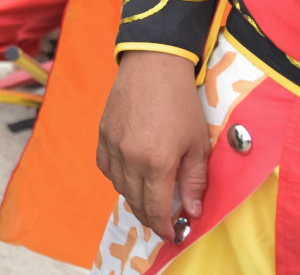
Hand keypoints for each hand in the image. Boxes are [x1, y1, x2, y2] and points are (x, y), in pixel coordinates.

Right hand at [97, 49, 206, 235]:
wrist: (152, 66)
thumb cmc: (181, 103)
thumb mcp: (197, 144)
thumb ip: (194, 181)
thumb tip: (193, 210)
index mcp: (155, 162)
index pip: (155, 208)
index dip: (164, 226)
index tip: (173, 234)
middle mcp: (128, 158)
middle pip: (135, 200)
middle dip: (149, 217)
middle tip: (163, 223)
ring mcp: (111, 145)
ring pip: (118, 186)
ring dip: (133, 198)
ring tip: (148, 200)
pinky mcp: (102, 133)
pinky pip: (105, 166)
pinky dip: (117, 178)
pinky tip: (129, 176)